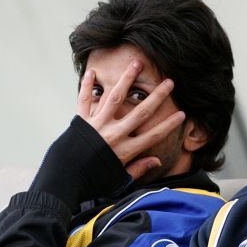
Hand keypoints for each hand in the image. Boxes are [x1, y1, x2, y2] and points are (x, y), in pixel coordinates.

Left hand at [77, 62, 185, 179]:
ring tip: (137, 64)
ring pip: (115, 98)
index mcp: (125, 150)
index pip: (153, 135)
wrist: (65, 180)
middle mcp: (114, 135)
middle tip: (169, 82)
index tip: (182, 114)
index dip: (169, 125)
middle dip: (157, 97)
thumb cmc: (93, 182)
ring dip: (127, 79)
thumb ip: (138, 169)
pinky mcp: (81, 121)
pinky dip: (86, 85)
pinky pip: (84, 100)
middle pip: (140, 112)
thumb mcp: (119, 180)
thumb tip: (157, 161)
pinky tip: (91, 72)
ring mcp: (97, 125)